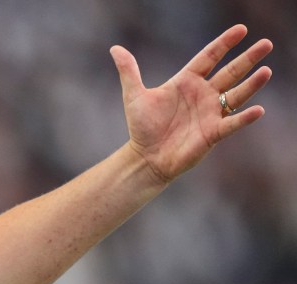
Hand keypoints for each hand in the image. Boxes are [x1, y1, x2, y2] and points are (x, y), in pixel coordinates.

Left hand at [111, 25, 272, 182]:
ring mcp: (210, 113)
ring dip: (252, 84)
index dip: (224, 43)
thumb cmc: (142, 127)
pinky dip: (244, 118)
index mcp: (186, 82)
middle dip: (248, 58)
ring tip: (266, 70)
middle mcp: (203, 95)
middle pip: (230, 72)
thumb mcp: (134, 96)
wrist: (145, 157)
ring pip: (236, 94)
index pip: (209, 57)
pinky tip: (258, 110)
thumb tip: (115, 48)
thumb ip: (129, 71)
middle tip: (266, 43)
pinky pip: (232, 123)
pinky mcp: (213, 133)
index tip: (241, 30)